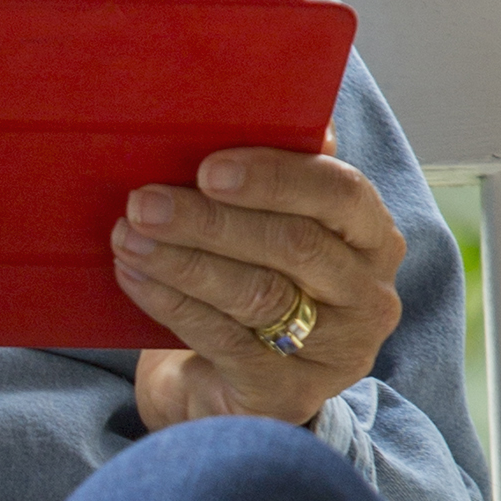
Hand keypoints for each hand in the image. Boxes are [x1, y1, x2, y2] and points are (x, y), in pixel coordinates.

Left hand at [114, 145, 404, 430]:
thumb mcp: (267, 228)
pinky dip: (173, 304)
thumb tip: (249, 105)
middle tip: (143, 200)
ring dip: (183, 260)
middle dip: (211, 221)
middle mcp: (370, 296)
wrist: (229, 388)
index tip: (208, 167)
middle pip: (294, 246)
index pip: (340, 193)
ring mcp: (337, 352)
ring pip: (258, 294)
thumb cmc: (252, 283)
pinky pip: (226, 341)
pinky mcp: (290, 394)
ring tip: (127, 236)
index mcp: (373, 237)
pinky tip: (134, 278)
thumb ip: (273, 175)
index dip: (275, 177)